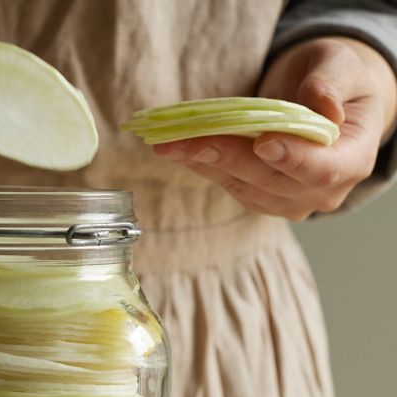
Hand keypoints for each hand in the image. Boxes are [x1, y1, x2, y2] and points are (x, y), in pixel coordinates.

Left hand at [154, 37, 396, 219]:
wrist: (321, 101)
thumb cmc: (336, 82)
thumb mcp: (340, 66)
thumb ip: (330, 84)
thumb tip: (324, 108)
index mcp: (353, 160)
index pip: (324, 169)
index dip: (293, 159)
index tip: (263, 143)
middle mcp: (321, 191)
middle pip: (271, 180)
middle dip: (229, 158)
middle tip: (193, 141)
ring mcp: (287, 200)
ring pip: (242, 186)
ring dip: (204, 163)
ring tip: (171, 144)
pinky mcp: (258, 199)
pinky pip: (228, 184)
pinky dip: (202, 165)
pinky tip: (178, 150)